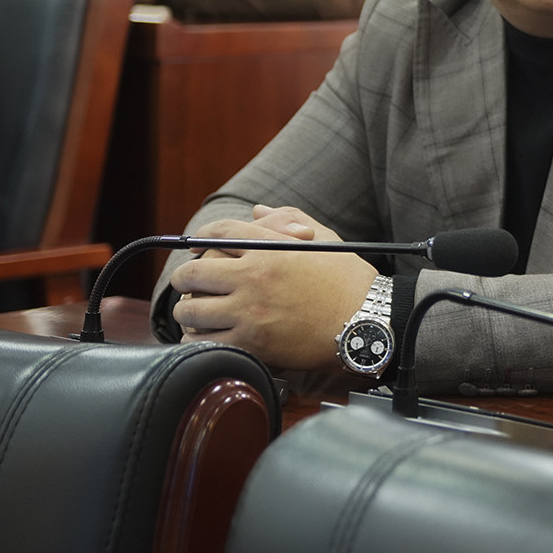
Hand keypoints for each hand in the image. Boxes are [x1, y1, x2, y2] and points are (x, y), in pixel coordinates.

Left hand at [167, 214, 378, 368]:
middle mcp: (254, 276)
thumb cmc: (350, 281)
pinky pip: (206, 342)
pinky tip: (205, 338)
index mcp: (271, 248)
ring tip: (195, 314)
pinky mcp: (253, 342)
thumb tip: (257, 210)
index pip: (218, 233)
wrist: (368, 321)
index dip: (199, 238)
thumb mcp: (326, 240)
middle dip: (184, 279)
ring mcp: (250, 310)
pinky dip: (199, 341)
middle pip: (193, 273)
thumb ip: (289, 219)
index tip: (195, 248)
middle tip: (188, 284)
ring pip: (192, 311)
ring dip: (189, 312)